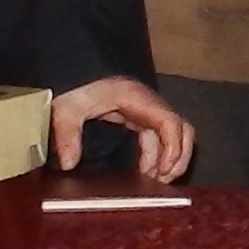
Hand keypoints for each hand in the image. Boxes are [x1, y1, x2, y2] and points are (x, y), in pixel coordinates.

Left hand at [52, 76, 194, 183]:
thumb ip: (68, 134)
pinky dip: (157, 156)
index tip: (163, 170)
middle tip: (163, 180)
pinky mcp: (139, 117)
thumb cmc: (76, 85)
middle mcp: (148, 104)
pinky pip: (158, 138)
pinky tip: (146, 171)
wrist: (75, 68)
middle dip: (178, 157)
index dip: (173, 148)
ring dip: (170, 158)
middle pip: (182, 129)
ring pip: (173, 135)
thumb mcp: (67, 108)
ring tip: (157, 180)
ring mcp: (146, 110)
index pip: (170, 122)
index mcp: (137, 99)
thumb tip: (69, 163)